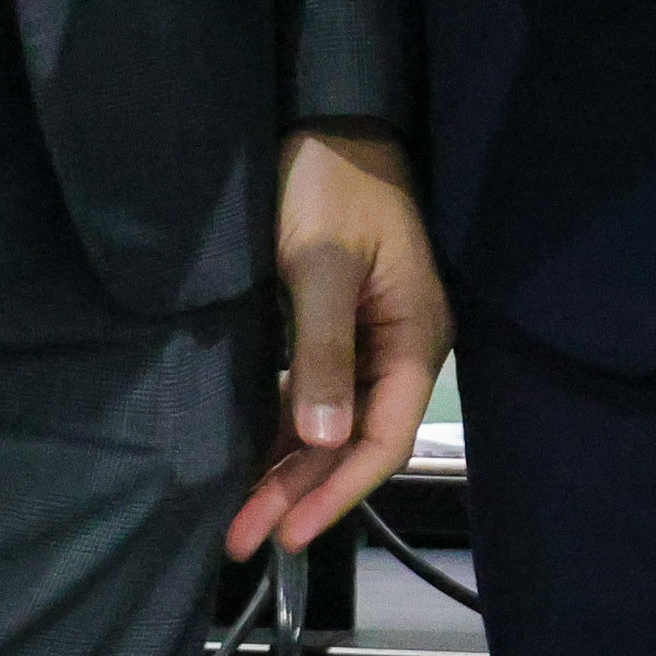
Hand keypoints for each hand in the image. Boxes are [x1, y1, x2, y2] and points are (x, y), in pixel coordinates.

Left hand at [226, 126, 446, 558]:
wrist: (325, 116)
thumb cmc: (328, 180)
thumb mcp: (320, 261)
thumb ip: (323, 350)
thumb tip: (321, 439)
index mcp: (416, 334)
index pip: (382, 436)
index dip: (335, 489)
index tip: (286, 530)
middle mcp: (401, 347)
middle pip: (354, 440)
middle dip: (300, 492)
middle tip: (241, 540)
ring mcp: (372, 338)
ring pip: (333, 424)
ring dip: (290, 469)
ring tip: (240, 518)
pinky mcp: (341, 326)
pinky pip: (319, 395)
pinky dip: (288, 429)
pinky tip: (255, 458)